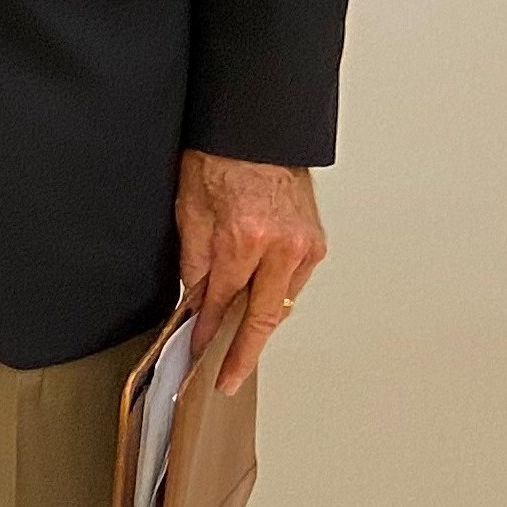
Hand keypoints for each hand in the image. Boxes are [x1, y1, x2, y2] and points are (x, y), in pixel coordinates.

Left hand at [175, 150, 325, 395]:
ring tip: (238, 347)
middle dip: (243, 351)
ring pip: (282, 300)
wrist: (256, 128)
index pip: (223, 299)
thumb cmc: (219, 157)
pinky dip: (275, 295)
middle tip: (229, 378)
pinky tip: (258, 306)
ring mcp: (304, 244)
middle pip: (263, 315)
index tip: (198, 352)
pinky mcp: (316, 241)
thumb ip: (194, 260)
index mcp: (244, 237)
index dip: (209, 330)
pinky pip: (294, 281)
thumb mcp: (190, 207)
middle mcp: (281, 245)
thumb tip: (194, 301)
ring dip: (260, 323)